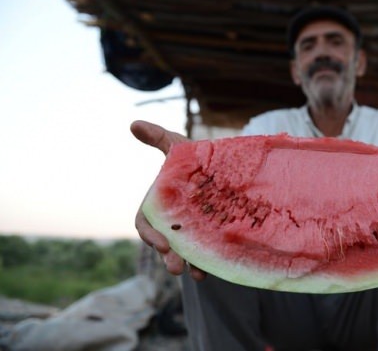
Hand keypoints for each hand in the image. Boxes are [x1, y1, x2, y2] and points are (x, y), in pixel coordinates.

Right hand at [131, 120, 206, 280]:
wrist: (223, 168)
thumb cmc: (193, 158)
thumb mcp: (177, 147)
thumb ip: (158, 137)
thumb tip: (133, 123)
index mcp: (158, 203)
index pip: (146, 223)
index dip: (150, 234)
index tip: (161, 243)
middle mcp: (170, 220)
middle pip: (163, 243)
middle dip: (167, 257)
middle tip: (174, 268)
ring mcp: (188, 230)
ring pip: (181, 253)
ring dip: (184, 264)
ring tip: (193, 274)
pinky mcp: (205, 237)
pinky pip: (200, 255)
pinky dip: (202, 264)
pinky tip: (208, 271)